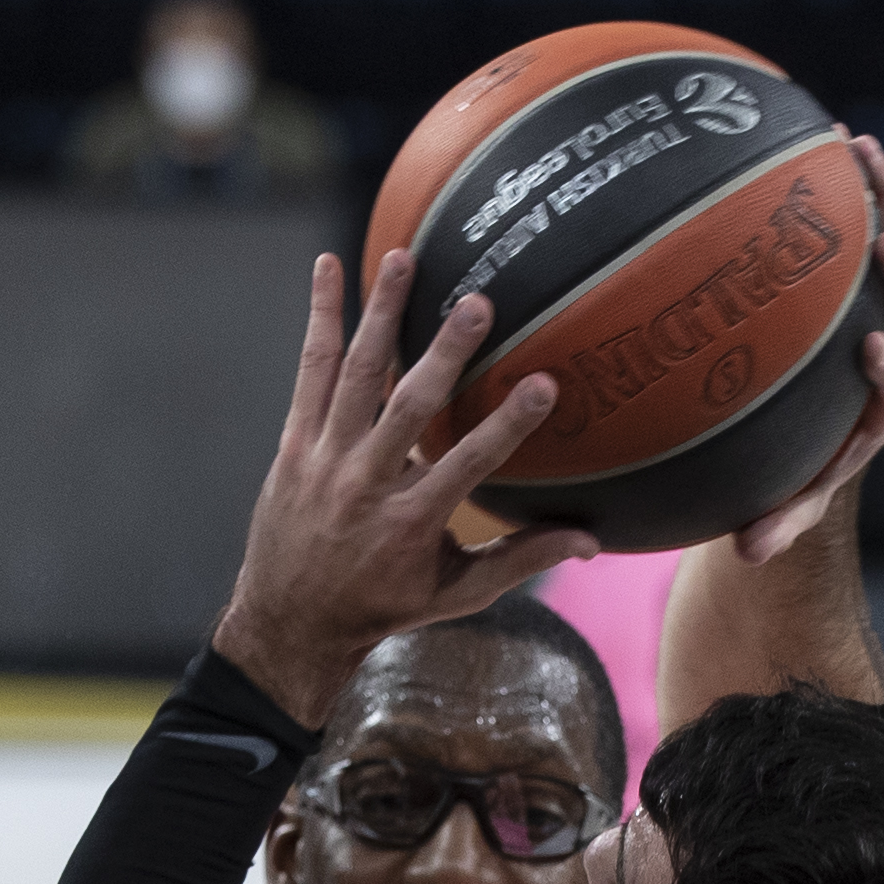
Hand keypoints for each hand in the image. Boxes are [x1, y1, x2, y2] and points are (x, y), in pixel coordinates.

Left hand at [214, 251, 598, 722]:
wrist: (290, 625)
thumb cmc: (384, 608)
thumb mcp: (455, 594)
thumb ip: (521, 559)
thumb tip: (592, 540)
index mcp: (412, 523)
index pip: (468, 466)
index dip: (506, 425)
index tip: (543, 384)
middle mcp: (366, 484)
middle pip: (409, 408)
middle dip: (445, 354)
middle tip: (478, 302)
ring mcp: (327, 459)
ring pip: (355, 374)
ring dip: (381, 313)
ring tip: (404, 258)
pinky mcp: (298, 442)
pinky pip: (310, 370)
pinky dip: (321, 317)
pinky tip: (327, 266)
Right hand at [733, 136, 883, 565]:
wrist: (826, 419)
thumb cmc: (805, 458)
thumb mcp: (795, 491)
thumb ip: (780, 519)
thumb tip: (746, 554)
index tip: (873, 353)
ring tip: (863, 158)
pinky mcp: (874, 270)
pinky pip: (877, 218)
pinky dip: (866, 184)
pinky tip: (838, 141)